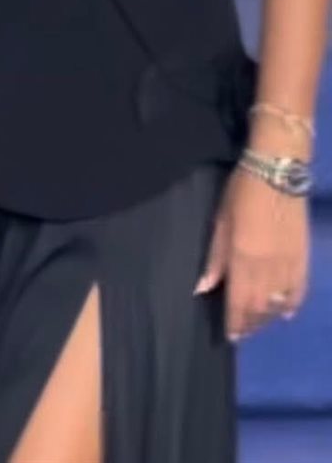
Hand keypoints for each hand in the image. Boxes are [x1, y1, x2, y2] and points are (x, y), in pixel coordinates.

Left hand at [195, 166, 309, 339]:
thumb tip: (202, 287)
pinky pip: (299, 291)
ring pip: (280, 304)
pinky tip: (286, 311)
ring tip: (259, 322)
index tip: (230, 335)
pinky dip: (292, 304)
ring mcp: (289, 265)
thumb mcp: (220, 220)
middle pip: (260, 308)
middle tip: (243, 330)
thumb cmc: (242, 191)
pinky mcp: (304, 258)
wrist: (279, 172)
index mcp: (243, 259)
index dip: (235, 322)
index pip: (239, 302)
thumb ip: (214, 257)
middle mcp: (268, 269)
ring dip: (269, 317)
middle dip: (251, 323)